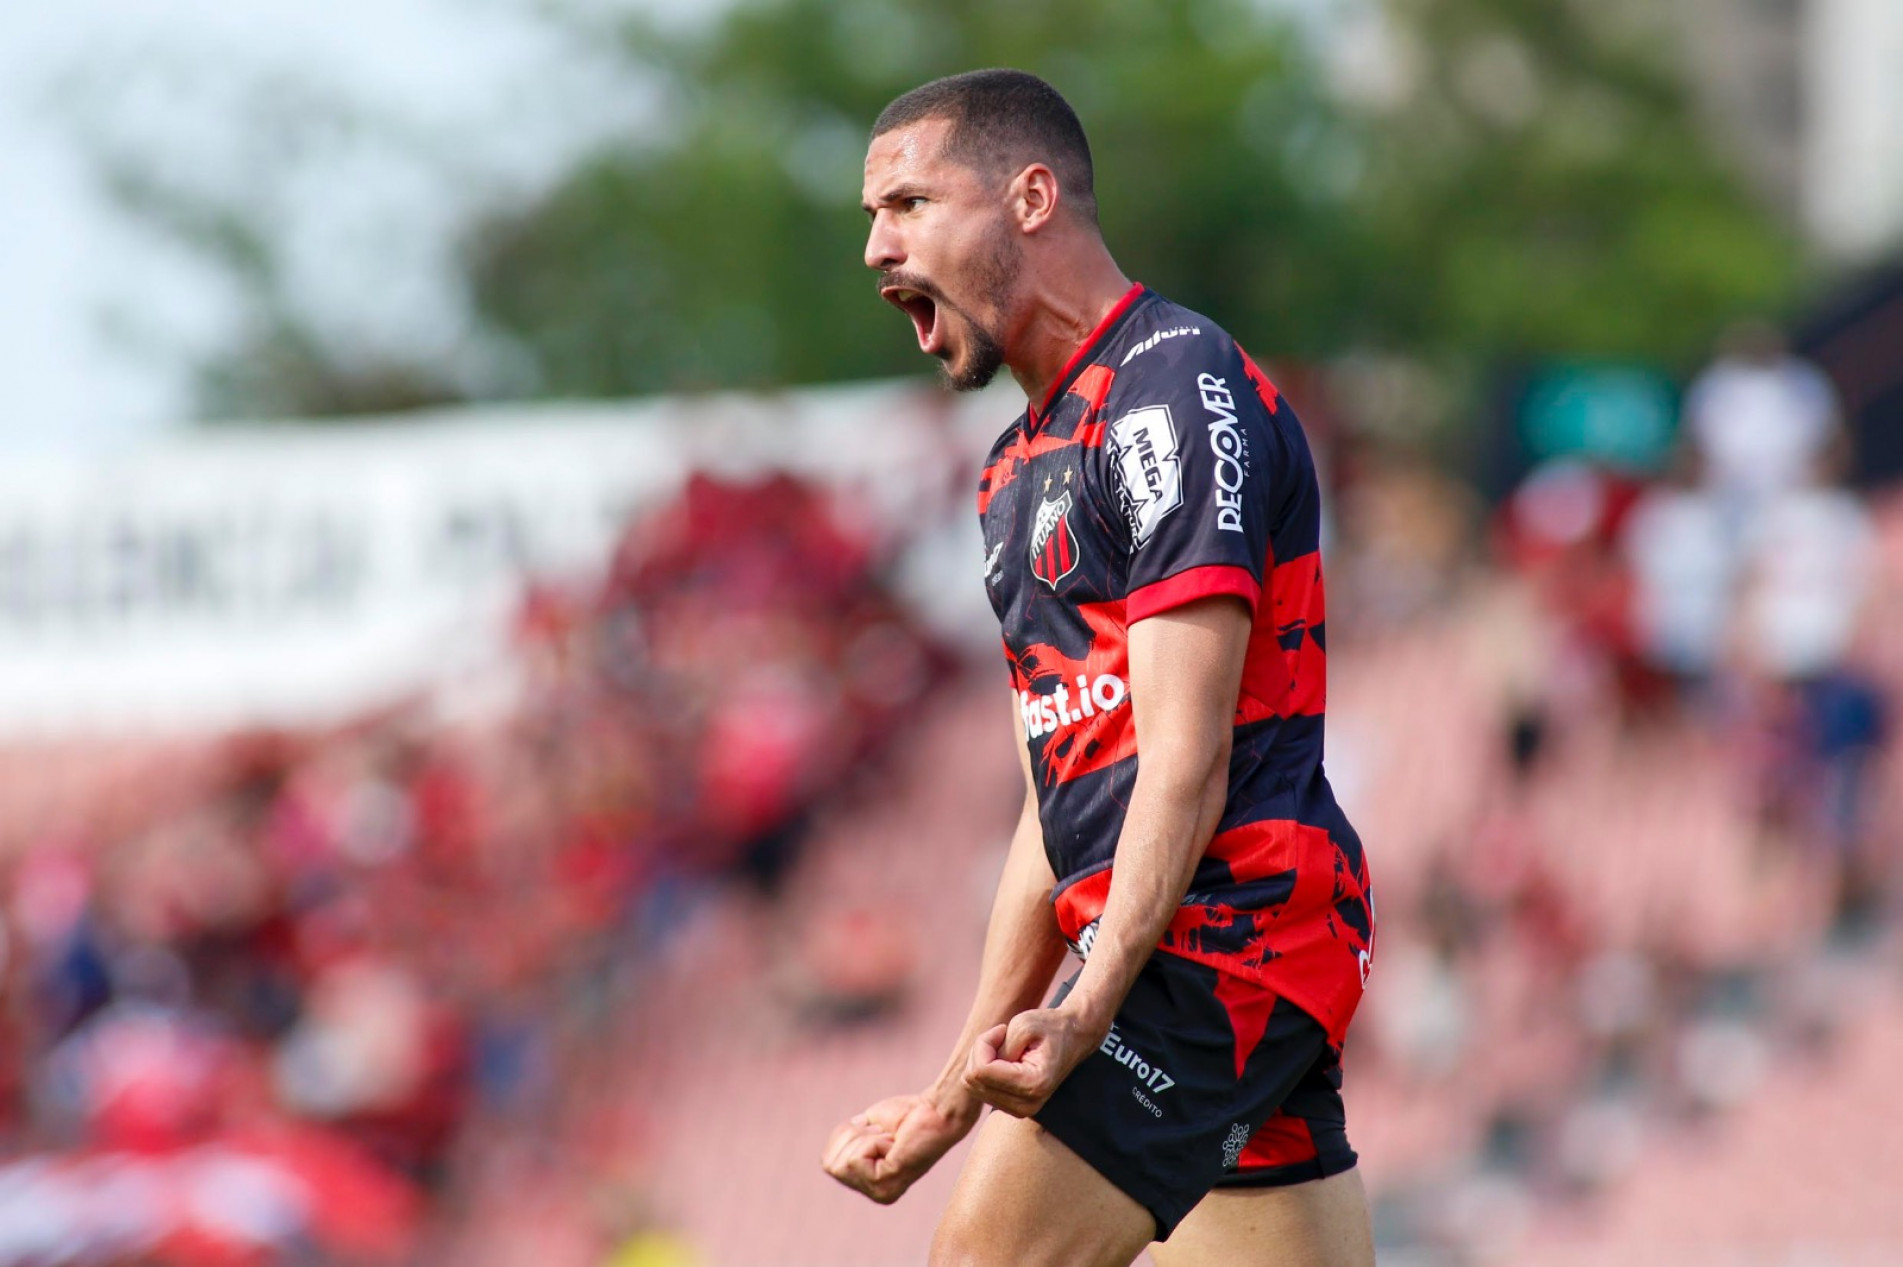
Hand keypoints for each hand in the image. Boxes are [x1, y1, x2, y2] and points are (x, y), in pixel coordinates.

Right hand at [821, 1092, 975, 1204]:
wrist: (936, 1110)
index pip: (828, 1163)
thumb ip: (848, 1146)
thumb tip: (828, 1162)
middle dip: (853, 1137)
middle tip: (883, 1134)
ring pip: (843, 1161)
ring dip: (865, 1138)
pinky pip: (856, 1158)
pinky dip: (872, 1140)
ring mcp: (881, 1192)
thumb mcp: (867, 1129)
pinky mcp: (886, 1183)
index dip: (846, 1136)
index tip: (876, 1130)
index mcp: (872, 1184)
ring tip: (890, 1138)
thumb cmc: (907, 1115)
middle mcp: (877, 1194)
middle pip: (831, 1164)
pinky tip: (895, 1143)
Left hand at [962, 1006, 1103, 1117]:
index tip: (1002, 1030)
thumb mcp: (1023, 1024)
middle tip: (1002, 1036)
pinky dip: (985, 1069)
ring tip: (1006, 1046)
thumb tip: (978, 1070)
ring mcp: (1020, 1110)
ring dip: (982, 1059)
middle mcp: (1027, 1105)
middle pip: (972, 1080)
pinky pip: (979, 1088)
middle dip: (981, 1051)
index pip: (980, 1071)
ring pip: (972, 1085)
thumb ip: (997, 1046)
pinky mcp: (1013, 1108)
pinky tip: (1004, 1058)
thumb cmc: (1049, 1026)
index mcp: (1032, 1085)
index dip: (983, 1044)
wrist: (1073, 1037)